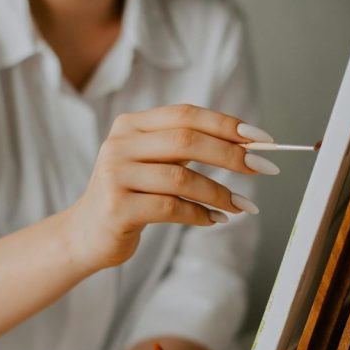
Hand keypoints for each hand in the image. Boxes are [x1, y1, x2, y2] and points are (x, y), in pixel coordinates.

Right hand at [63, 104, 276, 270]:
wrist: (86, 234)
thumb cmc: (131, 196)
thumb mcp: (153, 164)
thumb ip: (186, 150)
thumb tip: (247, 147)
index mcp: (131, 125)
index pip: (185, 115)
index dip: (226, 124)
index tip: (261, 139)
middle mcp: (119, 145)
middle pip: (186, 141)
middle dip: (231, 155)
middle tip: (262, 168)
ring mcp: (114, 176)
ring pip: (181, 178)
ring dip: (220, 193)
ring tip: (242, 206)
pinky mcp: (117, 209)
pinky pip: (170, 208)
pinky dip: (199, 214)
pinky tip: (214, 220)